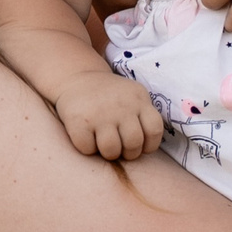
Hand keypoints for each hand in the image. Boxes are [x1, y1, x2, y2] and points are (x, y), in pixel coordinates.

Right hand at [46, 70, 164, 161]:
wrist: (76, 78)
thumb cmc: (109, 96)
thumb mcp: (132, 97)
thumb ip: (143, 116)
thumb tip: (145, 148)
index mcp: (138, 98)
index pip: (154, 129)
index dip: (149, 144)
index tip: (139, 144)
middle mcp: (121, 105)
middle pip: (133, 144)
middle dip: (128, 153)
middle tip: (120, 147)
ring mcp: (100, 113)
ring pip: (111, 151)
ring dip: (108, 153)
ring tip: (104, 144)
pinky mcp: (79, 121)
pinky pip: (88, 149)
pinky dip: (87, 148)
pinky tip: (87, 136)